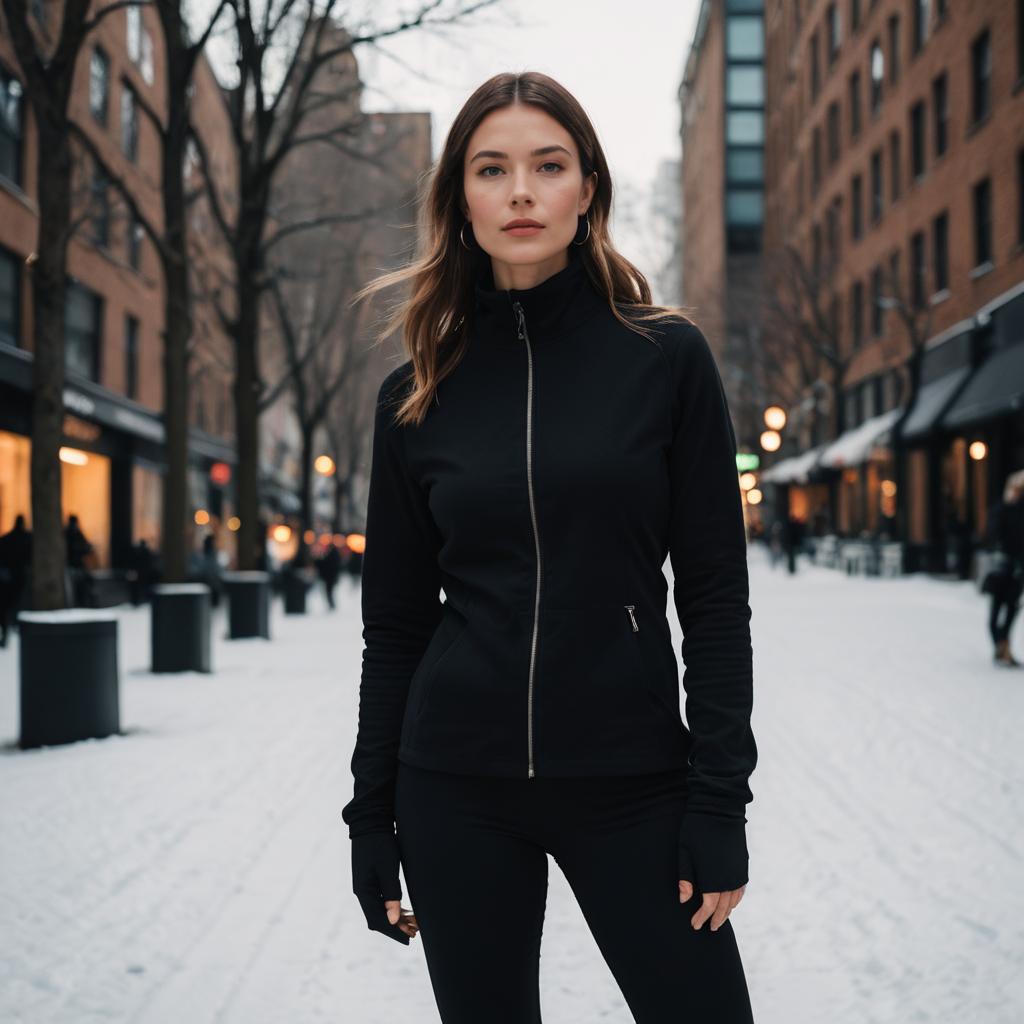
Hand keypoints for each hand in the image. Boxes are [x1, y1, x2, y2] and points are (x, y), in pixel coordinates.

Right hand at [351, 830, 417, 944]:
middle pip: (378, 917)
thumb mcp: (388, 869)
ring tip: (414, 924)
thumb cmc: (380, 844)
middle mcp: (362, 891)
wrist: (371, 822)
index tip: (409, 939)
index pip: (377, 920)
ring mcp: (365, 885)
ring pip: (380, 909)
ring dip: (396, 917)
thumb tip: (393, 921)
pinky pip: (381, 899)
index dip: (393, 931)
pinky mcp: (370, 878)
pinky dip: (393, 906)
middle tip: (415, 933)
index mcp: (363, 891)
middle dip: (397, 926)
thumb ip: (391, 895)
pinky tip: (405, 910)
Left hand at [677, 809, 749, 930]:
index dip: (701, 918)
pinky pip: (741, 889)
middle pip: (723, 907)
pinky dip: (736, 900)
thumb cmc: (696, 829)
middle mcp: (729, 879)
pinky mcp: (743, 864)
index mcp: (713, 879)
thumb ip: (685, 878)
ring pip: (734, 900)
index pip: (708, 907)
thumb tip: (683, 900)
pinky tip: (730, 902)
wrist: (720, 808)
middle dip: (715, 919)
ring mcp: (738, 872)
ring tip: (719, 919)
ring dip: (727, 912)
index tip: (694, 925)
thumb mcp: (685, 852)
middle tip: (709, 928)